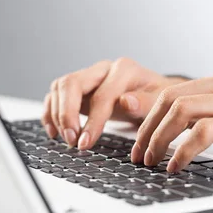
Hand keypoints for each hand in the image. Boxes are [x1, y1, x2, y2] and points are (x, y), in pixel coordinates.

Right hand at [41, 58, 188, 148]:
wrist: (156, 93)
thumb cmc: (159, 98)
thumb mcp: (161, 102)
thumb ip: (145, 103)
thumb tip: (126, 101)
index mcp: (124, 69)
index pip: (102, 95)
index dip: (92, 121)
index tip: (85, 143)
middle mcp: (103, 69)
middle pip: (72, 84)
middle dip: (67, 114)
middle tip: (71, 140)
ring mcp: (89, 76)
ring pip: (60, 87)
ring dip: (57, 114)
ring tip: (66, 139)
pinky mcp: (79, 87)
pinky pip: (56, 95)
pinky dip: (51, 112)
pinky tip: (55, 131)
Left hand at [131, 58, 212, 171]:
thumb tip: (206, 120)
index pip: (180, 87)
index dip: (153, 113)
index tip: (144, 136)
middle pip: (172, 95)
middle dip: (147, 127)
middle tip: (139, 153)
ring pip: (182, 109)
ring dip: (158, 139)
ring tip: (151, 162)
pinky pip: (205, 132)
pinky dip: (182, 150)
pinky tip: (178, 165)